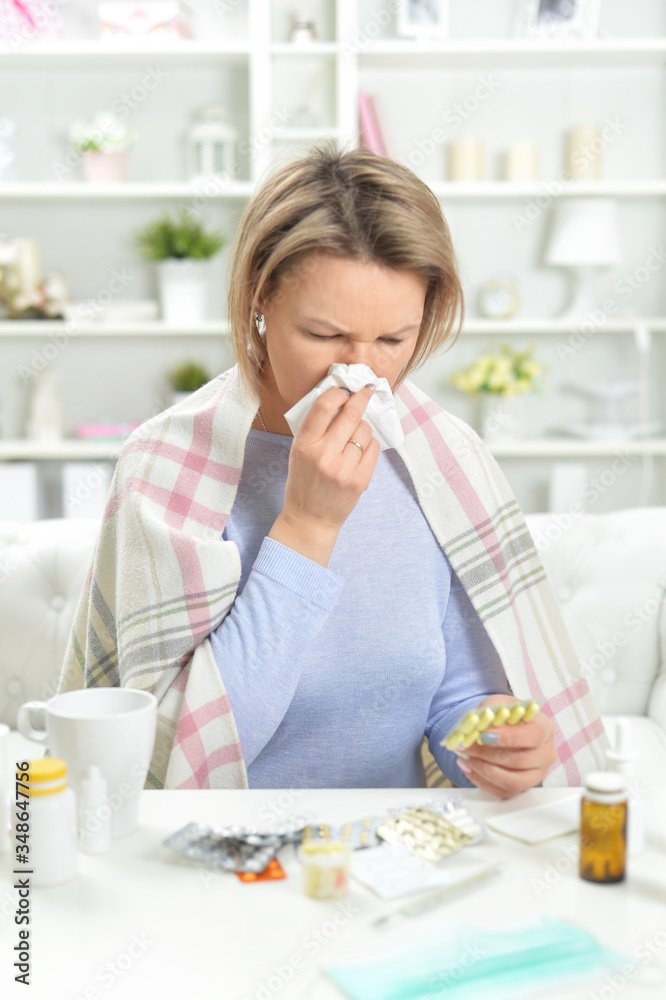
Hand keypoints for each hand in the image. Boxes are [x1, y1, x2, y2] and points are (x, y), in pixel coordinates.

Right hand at [282, 384, 380, 532]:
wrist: (310, 518)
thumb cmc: (303, 481)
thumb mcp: (298, 452)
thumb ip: (315, 428)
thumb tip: (340, 399)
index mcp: (304, 445)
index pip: (324, 406)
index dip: (338, 392)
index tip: (345, 389)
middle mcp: (324, 455)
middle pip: (350, 414)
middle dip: (360, 398)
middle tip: (365, 391)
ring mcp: (344, 469)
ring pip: (364, 430)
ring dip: (362, 427)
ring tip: (353, 436)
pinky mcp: (360, 479)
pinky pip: (373, 448)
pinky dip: (369, 444)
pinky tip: (359, 450)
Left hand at [455, 695, 556, 797]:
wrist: (504, 725)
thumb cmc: (504, 715)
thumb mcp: (497, 705)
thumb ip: (489, 714)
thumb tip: (475, 725)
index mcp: (544, 728)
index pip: (533, 736)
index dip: (508, 737)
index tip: (484, 736)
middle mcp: (545, 753)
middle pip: (520, 760)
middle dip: (487, 754)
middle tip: (466, 746)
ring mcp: (536, 774)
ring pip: (513, 781)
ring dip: (483, 770)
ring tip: (466, 757)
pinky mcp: (523, 787)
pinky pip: (503, 791)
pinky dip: (481, 780)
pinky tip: (468, 766)